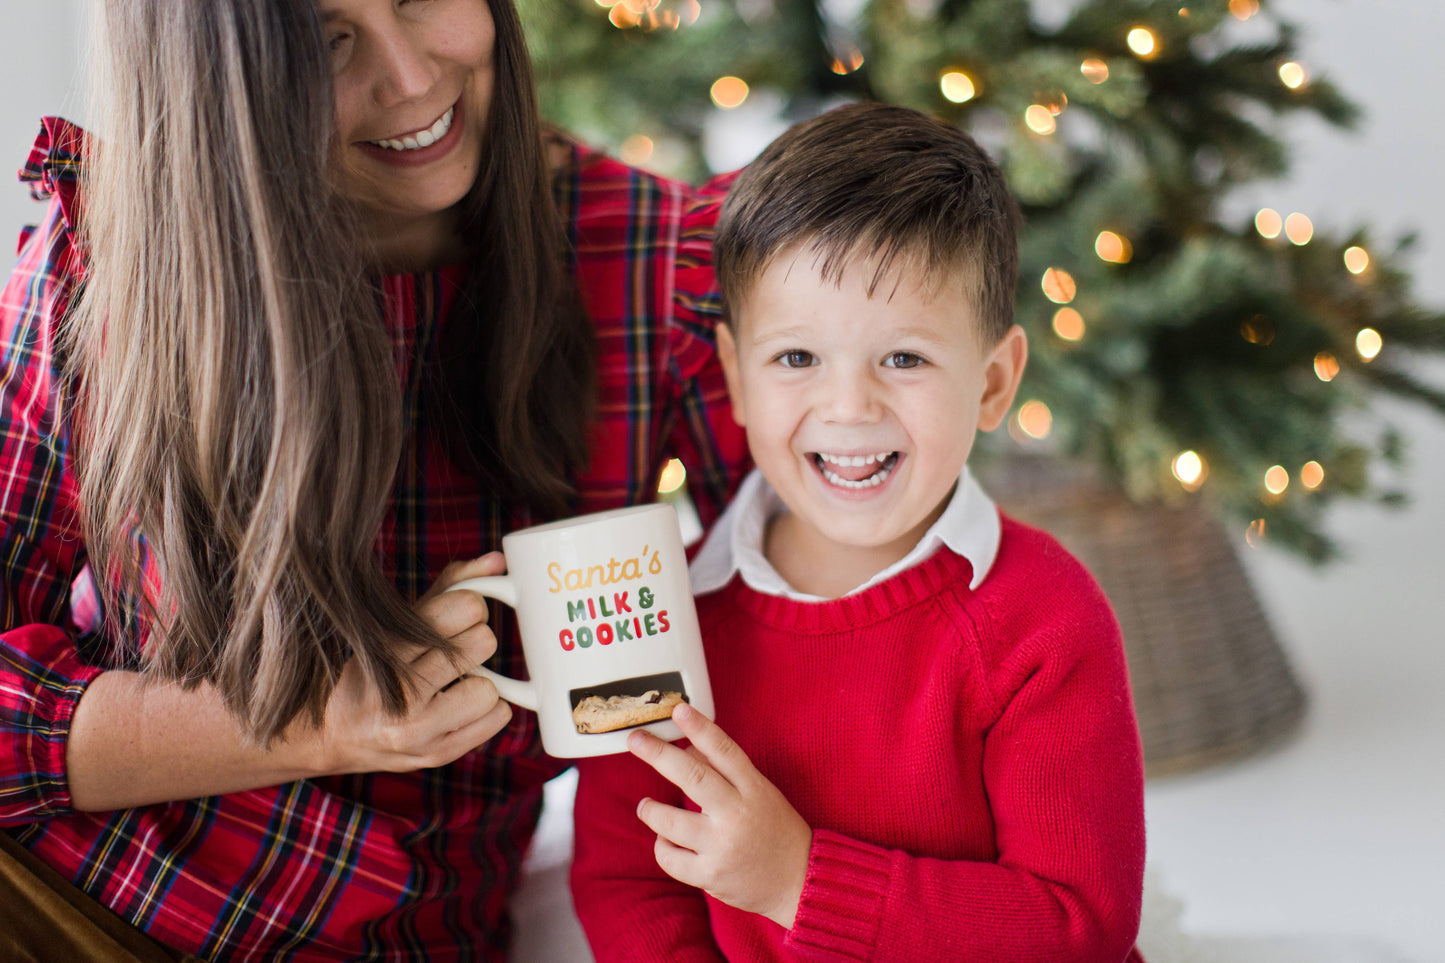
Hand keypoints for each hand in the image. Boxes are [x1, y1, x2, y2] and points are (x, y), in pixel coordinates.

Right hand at [311, 553, 512, 774]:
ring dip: (480, 682)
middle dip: (475, 641)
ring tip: (452, 684)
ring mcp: (417, 729)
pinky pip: (498, 716)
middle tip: (453, 651)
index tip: (458, 613)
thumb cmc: (376, 666)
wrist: (335, 733)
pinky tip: (457, 707)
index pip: (462, 607)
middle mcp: (399, 691)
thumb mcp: (400, 621)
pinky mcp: (436, 754)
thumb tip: (498, 562)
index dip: (470, 605)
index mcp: (387, 647)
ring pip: (490, 687)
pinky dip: (487, 709)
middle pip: (482, 643)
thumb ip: (450, 586)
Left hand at [629, 703, 811, 928]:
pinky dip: (662, 845)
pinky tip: (667, 840)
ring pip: (670, 821)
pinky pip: (670, 857)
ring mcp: (722, 847)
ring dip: (651, 810)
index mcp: (755, 789)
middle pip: (692, 777)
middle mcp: (737, 815)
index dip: (700, 728)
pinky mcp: (710, 875)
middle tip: (635, 739)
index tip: (678, 709)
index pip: (724, 751)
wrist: (800, 882)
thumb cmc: (777, 831)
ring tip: (646, 805)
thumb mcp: (761, 794)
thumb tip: (686, 748)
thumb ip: (725, 772)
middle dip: (658, 754)